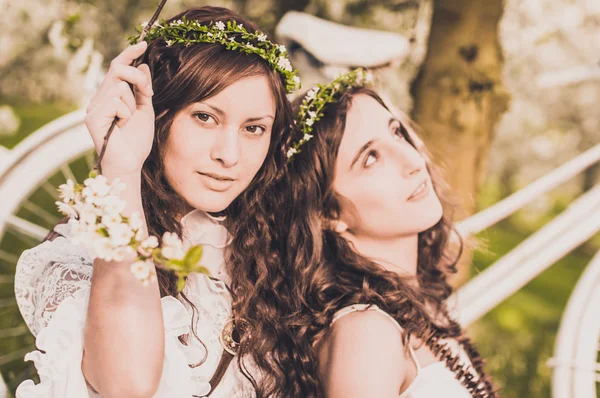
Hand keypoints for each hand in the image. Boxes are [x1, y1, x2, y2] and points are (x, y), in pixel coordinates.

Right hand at [85, 41, 154, 175]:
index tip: (143, 45)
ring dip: (131, 103)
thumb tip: (144, 66)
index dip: (129, 54)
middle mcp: (99, 99)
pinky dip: (125, 113)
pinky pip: (115, 100)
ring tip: (128, 121)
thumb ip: (143, 89)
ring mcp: (93, 107)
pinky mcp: (92, 116)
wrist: (130, 164)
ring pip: (118, 86)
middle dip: (137, 77)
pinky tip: (122, 126)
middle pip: (117, 70)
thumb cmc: (137, 141)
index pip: (117, 68)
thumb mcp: (145, 110)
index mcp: (110, 97)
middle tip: (147, 93)